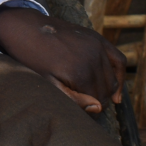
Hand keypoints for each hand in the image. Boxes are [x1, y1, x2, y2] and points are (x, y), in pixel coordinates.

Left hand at [0, 6, 125, 114]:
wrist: (25, 29)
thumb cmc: (33, 61)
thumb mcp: (48, 84)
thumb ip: (73, 99)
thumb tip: (99, 108)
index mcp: (80, 74)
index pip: (96, 102)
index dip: (89, 111)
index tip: (81, 115)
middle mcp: (93, 59)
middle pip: (105, 91)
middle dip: (98, 102)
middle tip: (85, 106)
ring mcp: (97, 47)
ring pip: (112, 78)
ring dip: (107, 90)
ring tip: (95, 99)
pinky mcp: (98, 38)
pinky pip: (119, 59)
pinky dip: (120, 73)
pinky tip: (115, 87)